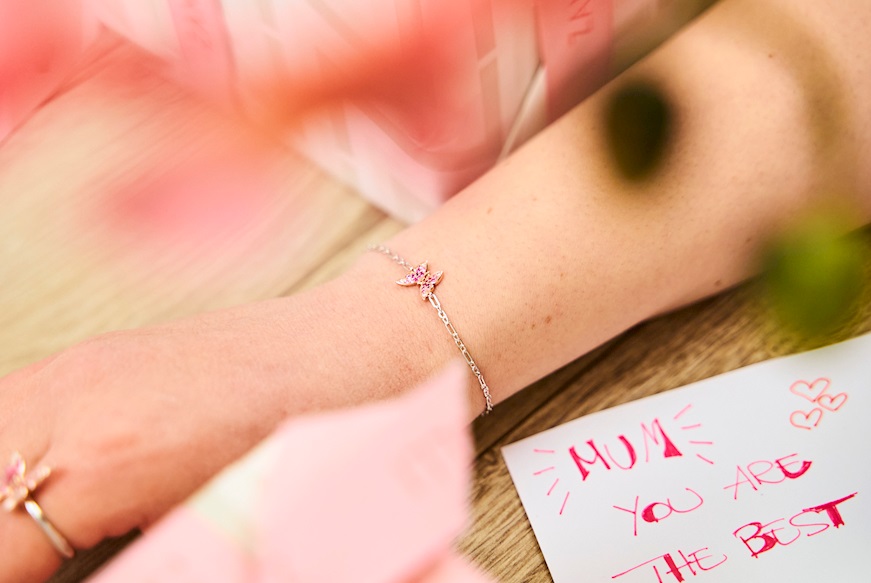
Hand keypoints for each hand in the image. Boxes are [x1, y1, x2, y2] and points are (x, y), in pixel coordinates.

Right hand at [0, 297, 307, 581]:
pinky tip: (33, 475)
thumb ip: (128, 556)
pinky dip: (8, 447)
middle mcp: (72, 406)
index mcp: (104, 467)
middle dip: (3, 531)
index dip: (12, 570)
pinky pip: (8, 405)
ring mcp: (76, 368)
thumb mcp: (201, 522)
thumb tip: (78, 565)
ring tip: (30, 520)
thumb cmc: (292, 440)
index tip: (33, 571)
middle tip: (33, 554)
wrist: (334, 352)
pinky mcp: (88, 354)